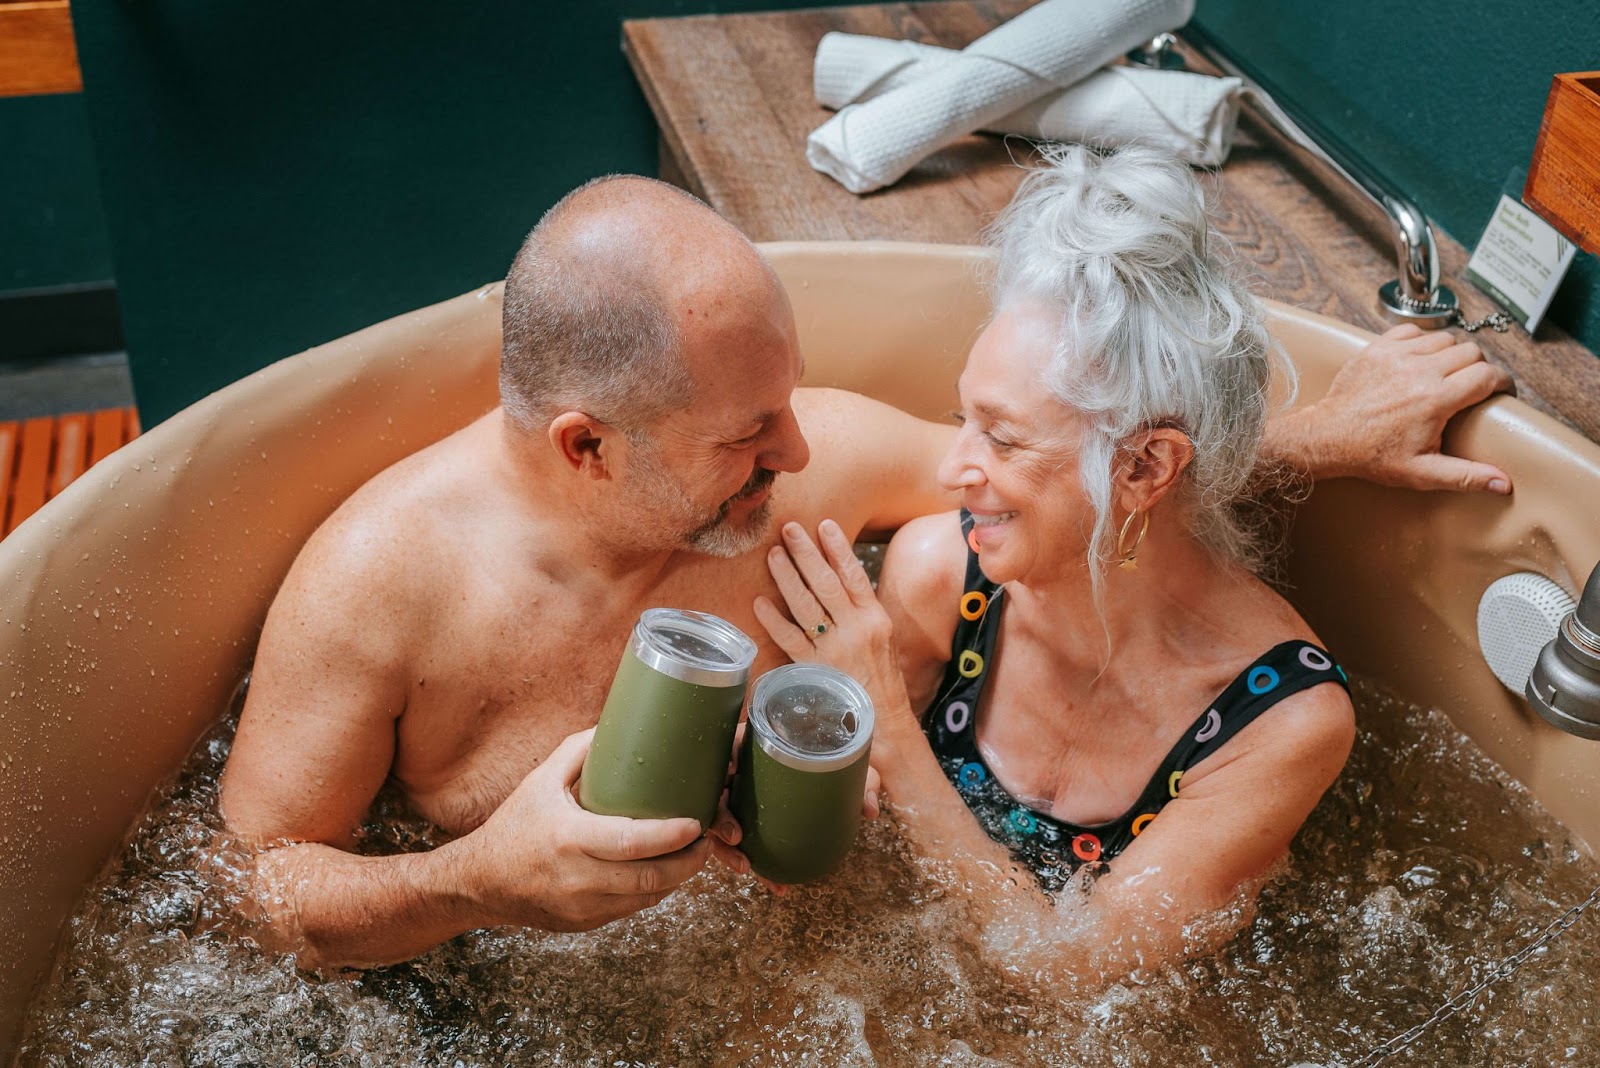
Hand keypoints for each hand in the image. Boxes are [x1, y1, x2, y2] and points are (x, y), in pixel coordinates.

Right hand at [461, 728, 712, 931]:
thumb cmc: (513, 826)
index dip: (671, 836)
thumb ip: (580, 750)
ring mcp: (583, 906)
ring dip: (677, 878)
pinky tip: (663, 870)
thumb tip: (618, 725)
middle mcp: (577, 878)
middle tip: (707, 839)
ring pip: (647, 898)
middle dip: (689, 861)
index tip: (696, 823)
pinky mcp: (586, 924)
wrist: (480, 882)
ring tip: (693, 853)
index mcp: (569, 838)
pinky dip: (653, 890)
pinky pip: (633, 909)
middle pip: (650, 877)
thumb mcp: (540, 781)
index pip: (632, 842)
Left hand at [753, 520, 912, 718]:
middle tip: (789, 529)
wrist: (886, 721)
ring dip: (787, 578)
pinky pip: (790, 640)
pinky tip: (760, 602)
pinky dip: (773, 620)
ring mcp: (833, 650)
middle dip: (806, 553)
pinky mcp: (814, 670)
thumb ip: (860, 609)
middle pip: (827, 583)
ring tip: (773, 554)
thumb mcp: (882, 636)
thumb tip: (837, 577)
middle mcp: (856, 630)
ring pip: (806, 606)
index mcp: (875, 618)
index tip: (823, 525)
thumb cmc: (882, 676)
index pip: (854, 575)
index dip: (838, 549)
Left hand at [1288, 323, 1514, 492]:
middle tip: (1471, 386)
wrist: (1328, 437)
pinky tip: (1419, 360)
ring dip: (1451, 354)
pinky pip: (1413, 331)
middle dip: (1478, 368)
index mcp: (1435, 399)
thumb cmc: (1371, 455)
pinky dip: (1422, 341)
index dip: (1502, 382)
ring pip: (1445, 339)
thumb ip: (1466, 476)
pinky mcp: (1377, 348)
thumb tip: (1502, 484)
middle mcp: (1419, 371)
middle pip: (1471, 352)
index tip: (1501, 391)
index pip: (1488, 375)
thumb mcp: (1422, 472)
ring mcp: (1396, 356)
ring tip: (1445, 374)